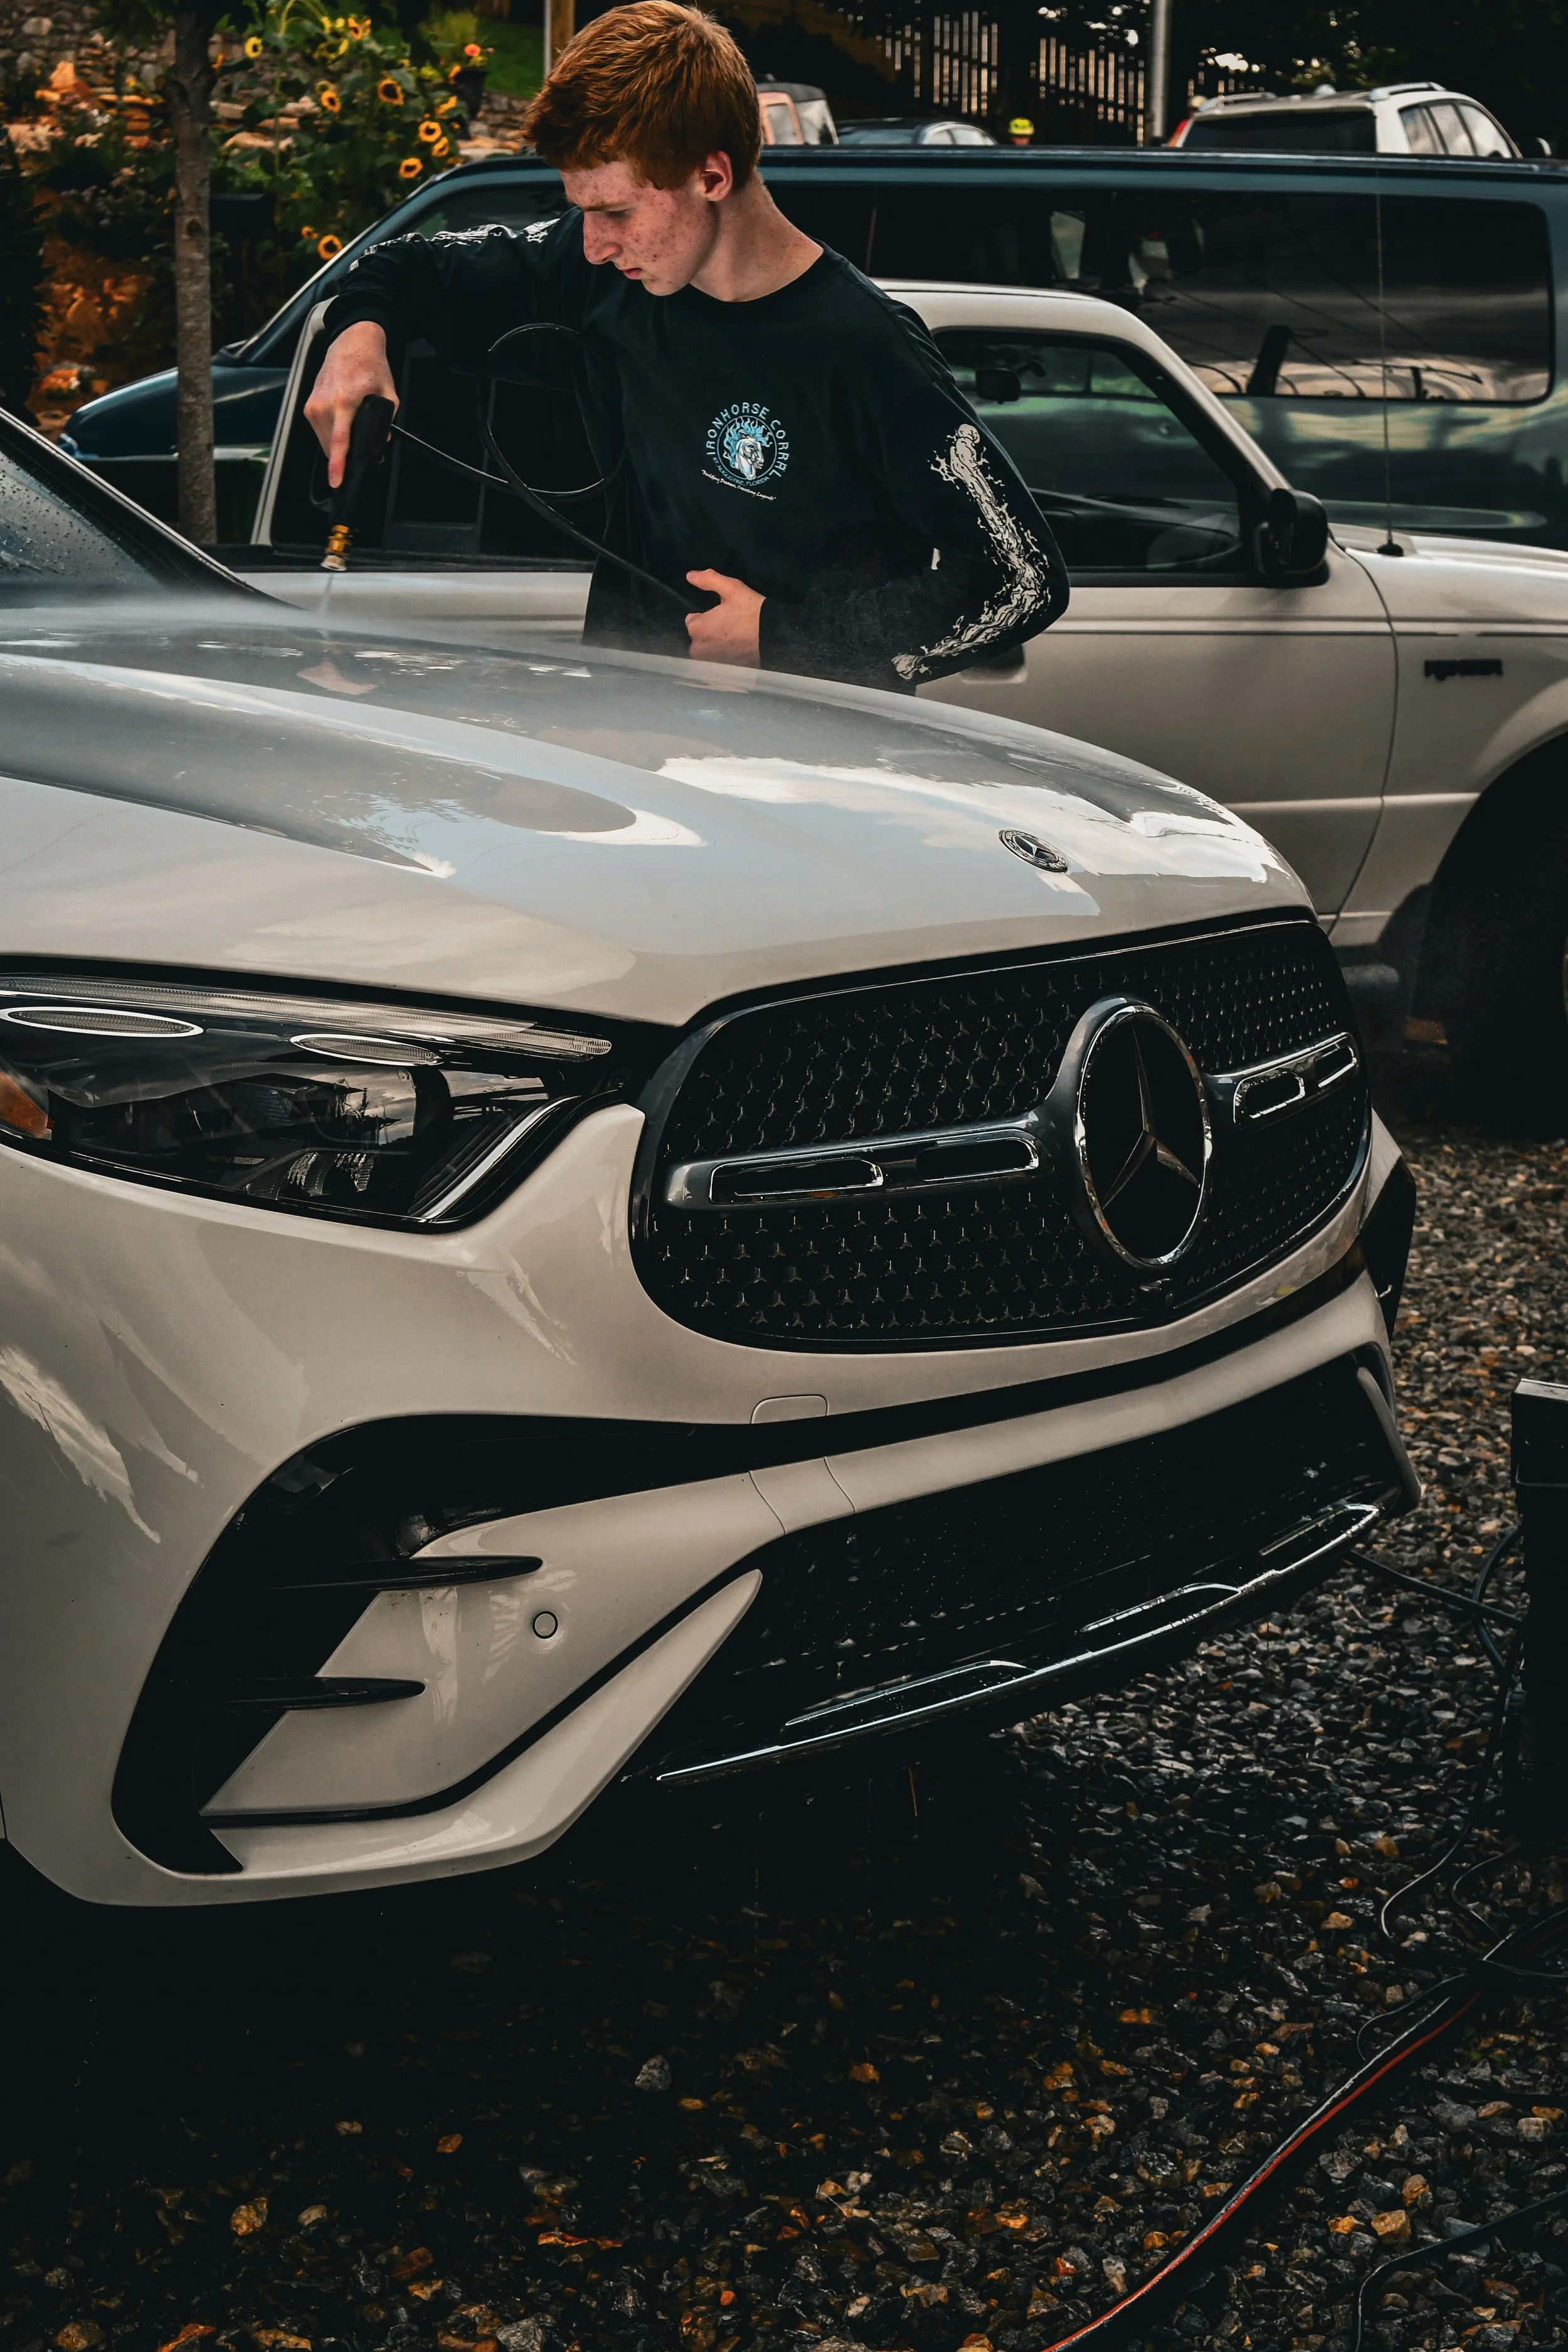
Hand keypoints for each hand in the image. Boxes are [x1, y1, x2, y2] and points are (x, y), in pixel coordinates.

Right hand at [304, 321, 397, 489]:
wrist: (351, 343)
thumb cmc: (369, 364)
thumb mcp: (388, 393)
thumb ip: (386, 421)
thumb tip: (382, 442)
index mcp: (344, 401)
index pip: (339, 441)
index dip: (337, 465)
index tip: (336, 481)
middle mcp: (324, 404)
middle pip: (331, 446)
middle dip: (345, 456)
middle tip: (362, 450)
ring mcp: (313, 405)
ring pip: (323, 441)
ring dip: (337, 446)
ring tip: (352, 433)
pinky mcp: (308, 405)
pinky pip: (319, 431)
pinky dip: (330, 435)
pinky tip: (342, 427)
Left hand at [685, 569, 763, 664]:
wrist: (774, 636)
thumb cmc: (751, 610)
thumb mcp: (731, 588)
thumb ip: (708, 579)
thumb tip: (689, 576)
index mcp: (697, 628)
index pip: (691, 620)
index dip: (706, 615)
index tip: (721, 614)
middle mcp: (698, 649)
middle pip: (698, 637)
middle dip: (708, 631)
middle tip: (729, 625)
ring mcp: (711, 662)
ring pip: (707, 649)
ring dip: (715, 643)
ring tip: (734, 636)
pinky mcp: (722, 670)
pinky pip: (717, 660)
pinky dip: (724, 654)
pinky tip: (737, 647)